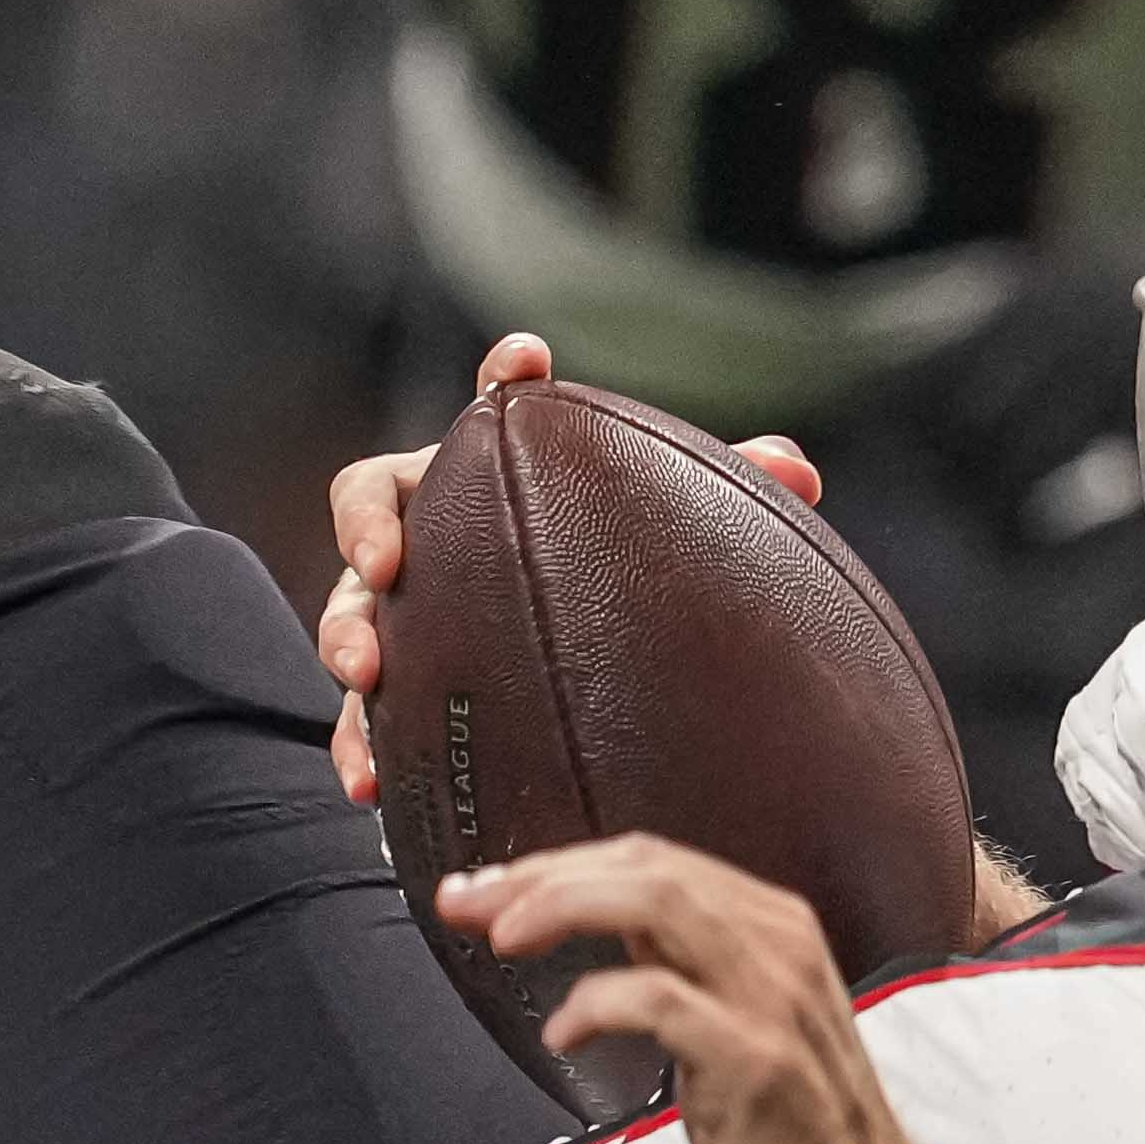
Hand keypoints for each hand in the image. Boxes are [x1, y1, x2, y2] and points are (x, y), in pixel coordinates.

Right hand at [318, 331, 824, 804]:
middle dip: (370, 527)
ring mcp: (401, 608)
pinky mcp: (395, 687)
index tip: (527, 361)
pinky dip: (359, 743)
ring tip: (367, 675)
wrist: (566, 685)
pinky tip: (370, 782)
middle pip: (371, 500)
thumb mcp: (662, 545)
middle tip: (388, 562)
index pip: (491, 410)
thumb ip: (725, 497)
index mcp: (488, 474)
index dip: (503, 380)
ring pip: (348, 608)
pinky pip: (360, 714)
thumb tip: (797, 471)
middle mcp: (430, 526)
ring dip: (347, 638)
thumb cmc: (605, 582)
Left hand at [437, 834, 919, 1143]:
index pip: (651, 863)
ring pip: (658, 906)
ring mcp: (773, 1000)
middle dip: (542, 877)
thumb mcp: (734, 1020)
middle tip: (468, 904)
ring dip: (562, 910)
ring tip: (503, 941)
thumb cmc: (786, 1129)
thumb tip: (592, 913)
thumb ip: (679, 962)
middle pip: (646, 869)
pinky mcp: (757, 1061)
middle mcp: (778, 947)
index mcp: (772, 927)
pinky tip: (562, 1033)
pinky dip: (598, 1003)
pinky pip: (660, 1001)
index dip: (557, 866)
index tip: (486, 891)